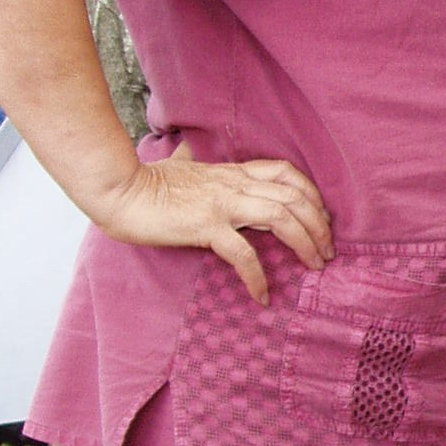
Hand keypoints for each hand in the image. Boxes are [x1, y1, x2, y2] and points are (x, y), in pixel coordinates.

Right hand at [92, 154, 333, 304]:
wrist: (118, 191)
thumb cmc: (145, 183)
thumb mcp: (177, 166)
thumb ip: (191, 161)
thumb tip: (187, 150)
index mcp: (232, 172)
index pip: (286, 173)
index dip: (312, 194)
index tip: (322, 217)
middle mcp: (234, 184)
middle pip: (294, 196)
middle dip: (320, 224)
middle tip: (328, 251)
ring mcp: (222, 204)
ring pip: (281, 217)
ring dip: (305, 243)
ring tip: (314, 266)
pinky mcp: (205, 226)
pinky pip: (243, 253)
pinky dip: (258, 276)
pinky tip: (262, 295)